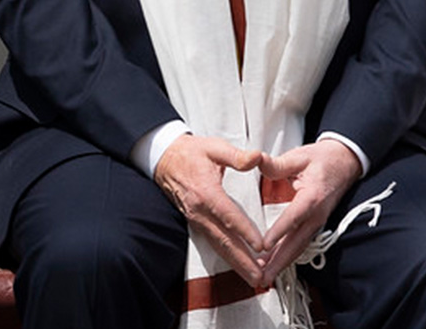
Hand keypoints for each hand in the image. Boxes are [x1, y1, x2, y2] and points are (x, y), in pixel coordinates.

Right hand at [153, 135, 266, 287]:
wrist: (164, 158)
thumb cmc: (190, 153)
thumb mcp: (214, 148)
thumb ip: (237, 156)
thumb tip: (257, 157)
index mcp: (206, 191)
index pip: (228, 215)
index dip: (245, 231)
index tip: (261, 246)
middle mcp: (199, 210)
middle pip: (223, 239)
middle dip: (243, 260)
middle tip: (260, 276)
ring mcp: (196, 218)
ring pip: (218, 245)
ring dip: (236, 263)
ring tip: (254, 278)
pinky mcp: (195, 222)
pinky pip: (212, 242)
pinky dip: (227, 256)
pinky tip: (239, 265)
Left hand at [255, 139, 361, 285]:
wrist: (345, 163)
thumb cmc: (321, 159)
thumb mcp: (299, 157)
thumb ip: (277, 164)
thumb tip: (257, 161)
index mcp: (312, 197)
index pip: (294, 217)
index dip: (279, 231)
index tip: (264, 245)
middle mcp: (317, 215)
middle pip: (296, 242)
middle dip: (279, 261)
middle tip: (262, 276)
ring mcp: (317, 222)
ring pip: (298, 247)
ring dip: (282, 263)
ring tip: (264, 278)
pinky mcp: (314, 225)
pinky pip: (300, 244)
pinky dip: (287, 257)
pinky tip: (273, 265)